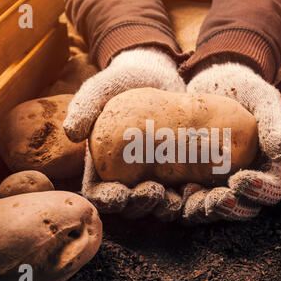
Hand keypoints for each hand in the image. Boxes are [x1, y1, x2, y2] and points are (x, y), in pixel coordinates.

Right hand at [65, 47, 185, 216]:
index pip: (104, 194)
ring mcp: (161, 177)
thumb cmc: (123, 83)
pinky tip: (209, 191)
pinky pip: (194, 191)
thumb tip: (71, 133)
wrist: (159, 73)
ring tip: (182, 197)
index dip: (110, 200)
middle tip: (155, 194)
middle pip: (136, 206)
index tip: (120, 195)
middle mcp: (133, 179)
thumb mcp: (100, 90)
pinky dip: (201, 196)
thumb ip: (84, 107)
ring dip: (175, 208)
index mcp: (107, 168)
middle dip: (145, 206)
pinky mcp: (186, 172)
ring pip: (166, 205)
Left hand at [182, 62, 280, 222]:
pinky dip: (179, 200)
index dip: (260, 190)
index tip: (241, 180)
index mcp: (267, 166)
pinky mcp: (192, 179)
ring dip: (202, 209)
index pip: (270, 189)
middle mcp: (244, 179)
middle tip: (216, 199)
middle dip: (229, 207)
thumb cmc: (244, 89)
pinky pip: (187, 198)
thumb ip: (275, 123)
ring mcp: (217, 182)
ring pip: (212, 207)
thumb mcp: (263, 99)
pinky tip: (169, 192)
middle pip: (241, 206)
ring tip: (190, 198)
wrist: (211, 82)